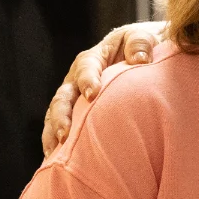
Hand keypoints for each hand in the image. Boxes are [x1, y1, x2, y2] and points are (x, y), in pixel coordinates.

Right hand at [43, 23, 165, 154]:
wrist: (143, 56)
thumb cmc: (145, 47)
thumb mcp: (145, 37)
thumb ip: (141, 43)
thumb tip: (141, 59)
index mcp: (95, 58)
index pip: (86, 67)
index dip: (87, 79)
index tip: (92, 94)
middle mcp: (78, 78)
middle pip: (63, 96)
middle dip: (62, 115)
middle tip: (65, 133)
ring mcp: (75, 97)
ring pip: (56, 114)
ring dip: (53, 132)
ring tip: (54, 152)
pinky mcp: (77, 113)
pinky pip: (62, 128)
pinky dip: (56, 143)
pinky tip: (55, 160)